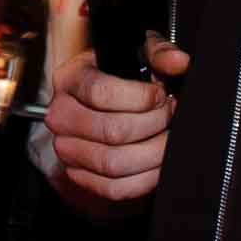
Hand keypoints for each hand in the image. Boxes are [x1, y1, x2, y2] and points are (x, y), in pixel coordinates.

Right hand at [45, 32, 189, 202]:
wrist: (99, 107)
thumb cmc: (118, 78)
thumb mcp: (136, 54)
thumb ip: (158, 53)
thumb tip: (179, 61)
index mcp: (70, 79)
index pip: (100, 93)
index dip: (140, 97)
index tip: (160, 95)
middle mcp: (61, 115)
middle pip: (111, 131)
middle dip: (153, 125)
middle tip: (170, 116)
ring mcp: (66, 149)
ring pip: (114, 162)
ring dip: (153, 153)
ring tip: (167, 137)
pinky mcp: (79, 176)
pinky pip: (114, 188)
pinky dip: (144, 178)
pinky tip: (158, 162)